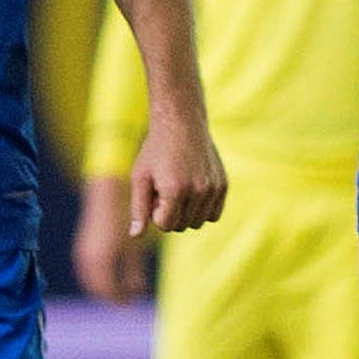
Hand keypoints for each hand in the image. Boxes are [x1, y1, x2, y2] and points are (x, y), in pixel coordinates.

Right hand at [72, 175, 149, 301]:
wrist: (108, 193)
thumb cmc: (126, 219)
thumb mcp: (133, 247)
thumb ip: (134, 271)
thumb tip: (138, 291)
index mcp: (102, 259)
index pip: (108, 289)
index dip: (119, 299)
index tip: (129, 304)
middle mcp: (88, 258)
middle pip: (97, 287)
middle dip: (111, 295)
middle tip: (125, 301)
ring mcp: (83, 253)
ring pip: (90, 280)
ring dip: (103, 287)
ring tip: (119, 291)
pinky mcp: (82, 248)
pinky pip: (87, 271)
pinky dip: (97, 278)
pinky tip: (112, 276)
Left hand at [131, 112, 226, 236]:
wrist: (182, 122)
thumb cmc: (155, 151)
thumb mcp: (140, 177)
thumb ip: (138, 209)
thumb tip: (134, 236)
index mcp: (175, 191)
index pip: (165, 225)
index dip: (155, 212)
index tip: (153, 192)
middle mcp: (198, 191)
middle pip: (181, 226)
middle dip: (169, 212)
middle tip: (164, 187)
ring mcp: (214, 189)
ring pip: (197, 222)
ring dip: (185, 212)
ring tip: (178, 187)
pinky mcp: (223, 185)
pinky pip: (213, 214)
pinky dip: (202, 209)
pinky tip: (192, 191)